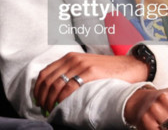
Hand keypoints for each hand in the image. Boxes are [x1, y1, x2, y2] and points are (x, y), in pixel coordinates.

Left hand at [34, 52, 148, 112]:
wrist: (130, 65)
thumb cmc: (107, 70)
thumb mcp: (85, 66)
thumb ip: (71, 72)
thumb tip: (56, 89)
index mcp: (68, 57)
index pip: (45, 72)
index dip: (38, 87)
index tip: (37, 99)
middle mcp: (72, 59)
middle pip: (47, 79)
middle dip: (42, 96)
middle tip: (42, 107)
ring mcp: (81, 65)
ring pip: (56, 84)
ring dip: (50, 99)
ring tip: (50, 109)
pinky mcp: (90, 72)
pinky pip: (70, 86)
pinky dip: (62, 98)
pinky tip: (61, 105)